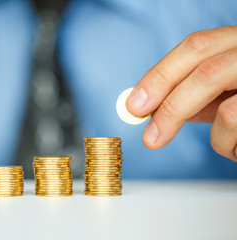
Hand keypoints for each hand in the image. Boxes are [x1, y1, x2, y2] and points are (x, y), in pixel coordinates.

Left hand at [126, 25, 236, 160]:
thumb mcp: (220, 90)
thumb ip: (187, 92)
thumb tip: (145, 106)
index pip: (196, 47)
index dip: (160, 75)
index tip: (134, 105)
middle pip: (207, 72)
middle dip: (172, 108)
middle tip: (150, 139)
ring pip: (230, 112)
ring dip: (218, 140)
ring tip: (229, 143)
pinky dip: (235, 151)